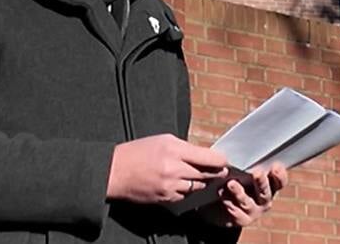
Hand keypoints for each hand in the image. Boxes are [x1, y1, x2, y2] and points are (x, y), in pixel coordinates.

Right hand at [106, 134, 227, 202]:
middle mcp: (175, 168)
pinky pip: (185, 196)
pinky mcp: (166, 199)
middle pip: (206, 174)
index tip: (224, 161)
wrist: (115, 172)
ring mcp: (170, 186)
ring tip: (202, 177)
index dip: (220, 160)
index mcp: (174, 149)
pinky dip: (187, 191)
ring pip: (197, 187)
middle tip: (221, 171)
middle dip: (215, 173)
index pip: (208, 158)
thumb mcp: (162, 140)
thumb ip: (184, 147)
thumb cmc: (137, 152)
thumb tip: (202, 154)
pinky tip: (183, 185)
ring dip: (201, 183)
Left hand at [199, 163, 287, 227]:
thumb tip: (244, 139)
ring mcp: (253, 211)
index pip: (279, 181)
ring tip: (231, 183)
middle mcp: (264, 199)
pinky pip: (235, 212)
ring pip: (248, 202)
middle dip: (261, 183)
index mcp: (269, 185)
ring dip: (239, 193)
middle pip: (266, 192)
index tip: (275, 166)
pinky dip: (228, 203)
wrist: (219, 204)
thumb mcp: (241, 168)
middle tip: (256, 173)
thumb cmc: (233, 178)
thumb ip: (246, 160)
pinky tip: (222, 196)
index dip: (280, 175)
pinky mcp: (240, 220)